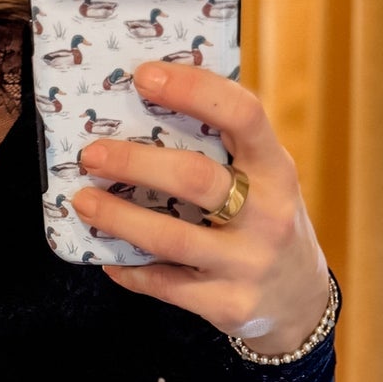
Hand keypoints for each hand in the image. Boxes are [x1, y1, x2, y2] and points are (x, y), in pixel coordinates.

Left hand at [71, 61, 331, 354]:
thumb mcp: (264, 179)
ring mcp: (249, 263)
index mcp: (276, 169)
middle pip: (195, 178)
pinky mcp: (228, 305)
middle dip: (135, 162)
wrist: (299, 299)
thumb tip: (142, 108)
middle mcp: (269, 214)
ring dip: (118, 217)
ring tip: (83, 202)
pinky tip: (108, 257)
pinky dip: (130, 269)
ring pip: (171, 237)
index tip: (143, 76)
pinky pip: (165, 285)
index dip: (194, 89)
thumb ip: (224, 149)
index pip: (243, 114)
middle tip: (91, 153)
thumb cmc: (265, 219)